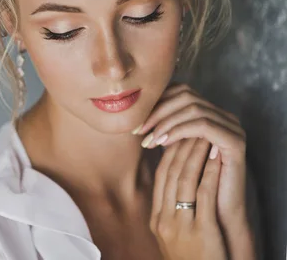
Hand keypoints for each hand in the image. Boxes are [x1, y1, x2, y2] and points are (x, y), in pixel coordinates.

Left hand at [135, 83, 247, 228]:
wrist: (216, 211)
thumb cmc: (190, 181)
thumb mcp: (172, 149)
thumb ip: (161, 129)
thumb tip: (133, 114)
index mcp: (210, 112)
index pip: (179, 91)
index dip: (156, 102)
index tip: (135, 121)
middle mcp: (224, 115)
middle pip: (186, 95)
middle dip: (157, 111)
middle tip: (138, 130)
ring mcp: (233, 127)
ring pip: (193, 108)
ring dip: (165, 122)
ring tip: (148, 139)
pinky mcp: (235, 141)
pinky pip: (203, 126)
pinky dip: (179, 131)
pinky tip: (162, 142)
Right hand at [150, 138, 226, 259]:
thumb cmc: (191, 258)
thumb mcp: (173, 233)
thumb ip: (169, 208)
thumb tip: (173, 179)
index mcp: (157, 219)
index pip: (161, 177)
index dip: (171, 152)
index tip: (181, 135)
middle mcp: (164, 220)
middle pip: (170, 174)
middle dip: (182, 148)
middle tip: (193, 128)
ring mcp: (181, 226)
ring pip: (184, 180)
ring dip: (195, 155)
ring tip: (205, 137)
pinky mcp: (202, 232)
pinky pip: (204, 195)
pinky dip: (210, 173)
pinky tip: (217, 159)